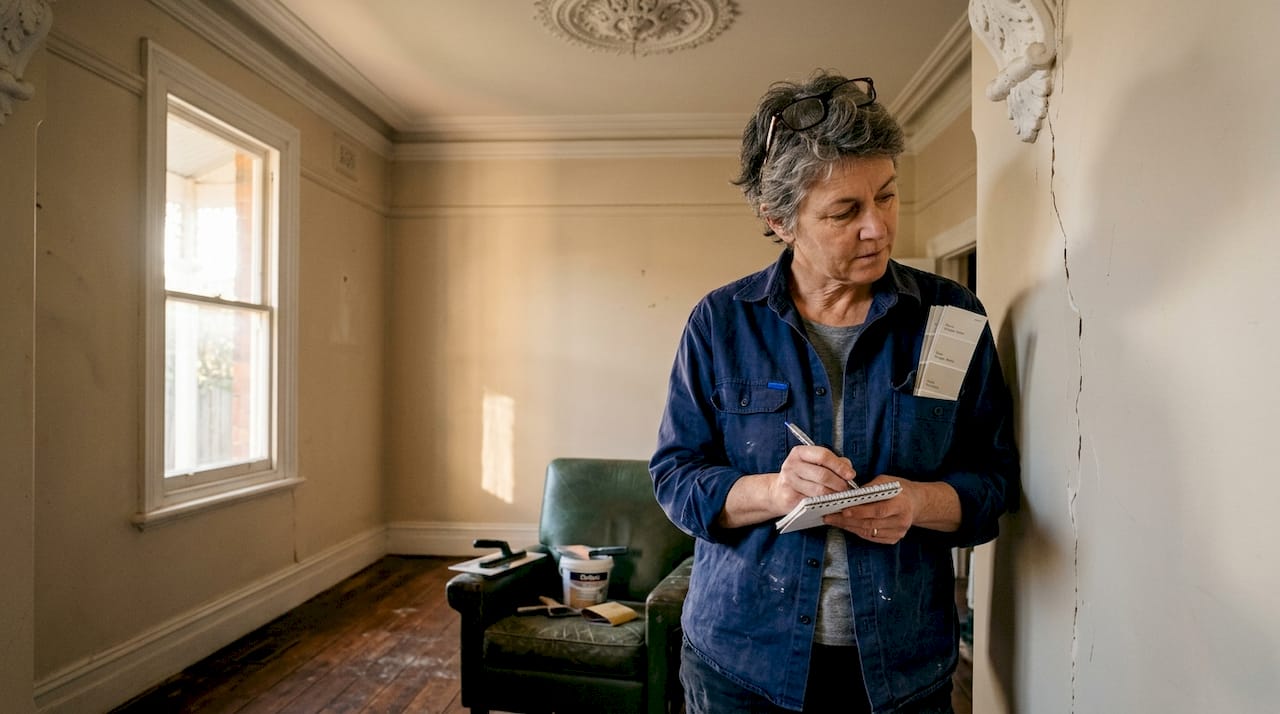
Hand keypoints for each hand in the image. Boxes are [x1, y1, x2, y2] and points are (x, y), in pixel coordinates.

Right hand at [769, 445, 856, 512]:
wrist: (778, 492)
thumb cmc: (802, 476)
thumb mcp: (814, 464)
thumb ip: (833, 463)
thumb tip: (848, 469)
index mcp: (799, 453)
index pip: (823, 455)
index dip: (839, 465)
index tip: (850, 474)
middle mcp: (792, 465)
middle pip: (822, 474)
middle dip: (839, 483)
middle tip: (846, 488)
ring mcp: (789, 481)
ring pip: (819, 490)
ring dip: (833, 494)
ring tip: (839, 496)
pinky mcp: (789, 497)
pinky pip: (813, 502)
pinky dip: (824, 503)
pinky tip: (829, 503)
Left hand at [823, 475, 961, 542]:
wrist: (916, 503)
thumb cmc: (899, 489)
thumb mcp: (887, 481)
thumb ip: (870, 488)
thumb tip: (849, 494)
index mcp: (901, 504)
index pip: (878, 511)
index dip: (860, 512)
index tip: (843, 510)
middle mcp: (901, 521)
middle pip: (870, 524)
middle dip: (847, 521)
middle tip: (829, 516)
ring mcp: (898, 532)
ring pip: (869, 532)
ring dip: (848, 527)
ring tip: (833, 521)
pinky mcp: (894, 539)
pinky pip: (872, 537)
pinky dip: (857, 531)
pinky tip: (846, 526)